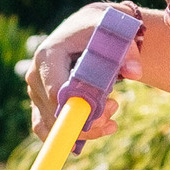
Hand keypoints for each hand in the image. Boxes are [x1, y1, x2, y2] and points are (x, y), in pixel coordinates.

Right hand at [24, 2, 143, 141]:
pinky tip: (97, 131)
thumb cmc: (98, 33)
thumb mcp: (114, 35)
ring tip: (112, 120)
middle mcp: (35, 75)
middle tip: (116, 107)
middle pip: (55, 112)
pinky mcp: (39, 104)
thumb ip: (127, 52)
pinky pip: (47, 129)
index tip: (111, 104)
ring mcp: (35, 92)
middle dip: (89, 119)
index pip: (56, 92)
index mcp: (47, 55)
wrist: (83, 32)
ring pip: (53, 125)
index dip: (80, 107)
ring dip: (85, 130)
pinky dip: (72, 136)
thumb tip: (134, 73)